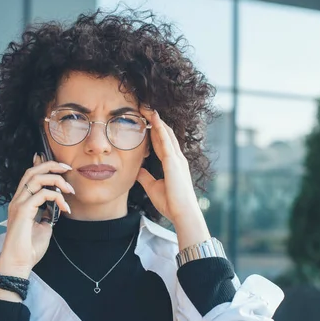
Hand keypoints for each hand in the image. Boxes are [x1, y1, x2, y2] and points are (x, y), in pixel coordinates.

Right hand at [0, 153, 73, 276]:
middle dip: (51, 165)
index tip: (61, 166)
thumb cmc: (29, 249)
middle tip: (68, 169)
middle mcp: (18, 200)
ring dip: (57, 180)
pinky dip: (57, 197)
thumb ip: (47, 214)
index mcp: (21, 202)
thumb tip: (55, 207)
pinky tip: (65, 208)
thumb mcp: (43, 226)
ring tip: (70, 190)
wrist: (20, 263)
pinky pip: (42, 194)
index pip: (30, 175)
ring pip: (36, 178)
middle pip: (32, 171)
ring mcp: (18, 204)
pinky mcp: (22, 211)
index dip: (43, 165)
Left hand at [136, 108, 200, 225]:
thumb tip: (136, 170)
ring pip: (166, 134)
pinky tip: (154, 118)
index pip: (162, 143)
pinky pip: (166, 141)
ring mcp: (177, 159)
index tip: (145, 121)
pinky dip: (160, 128)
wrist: (182, 213)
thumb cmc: (171, 203)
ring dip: (156, 120)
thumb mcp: (153, 187)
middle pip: (164, 134)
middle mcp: (177, 158)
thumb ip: (146, 177)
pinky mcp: (174, 162)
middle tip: (144, 108)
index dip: (154, 130)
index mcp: (173, 164)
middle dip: (155, 121)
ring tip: (147, 107)